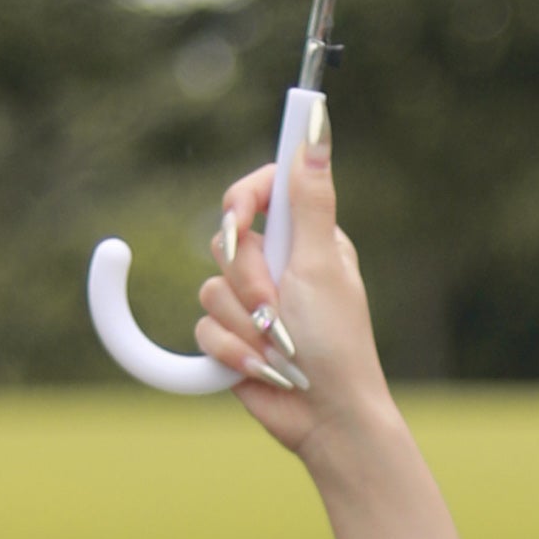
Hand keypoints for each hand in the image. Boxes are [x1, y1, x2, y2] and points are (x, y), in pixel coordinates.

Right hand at [191, 119, 391, 454]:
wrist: (326, 417)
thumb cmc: (337, 342)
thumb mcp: (322, 263)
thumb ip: (310, 197)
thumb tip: (316, 122)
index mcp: (306, 238)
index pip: (258, 191)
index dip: (241, 201)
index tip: (239, 218)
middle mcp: (277, 264)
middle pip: (226, 243)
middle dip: (250, 283)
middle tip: (281, 310)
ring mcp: (252, 302)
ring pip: (210, 290)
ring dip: (245, 326)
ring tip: (280, 349)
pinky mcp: (230, 338)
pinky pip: (202, 328)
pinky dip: (232, 353)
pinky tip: (261, 370)